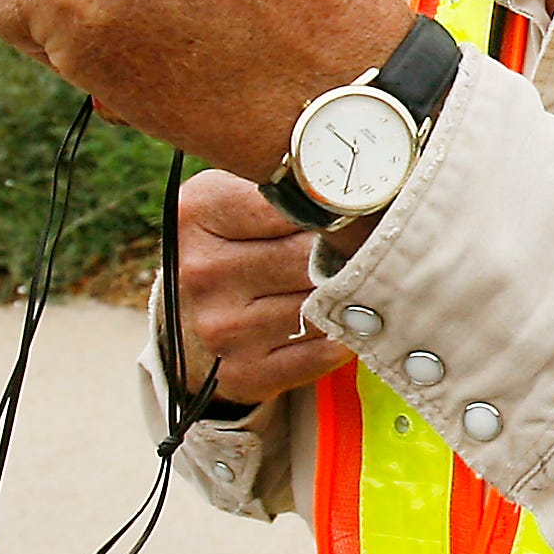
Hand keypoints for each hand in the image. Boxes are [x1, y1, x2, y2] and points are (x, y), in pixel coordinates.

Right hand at [171, 170, 349, 405]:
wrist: (186, 318)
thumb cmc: (228, 242)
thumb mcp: (236, 193)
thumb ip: (287, 181)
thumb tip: (368, 186)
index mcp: (199, 212)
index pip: (293, 202)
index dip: (334, 207)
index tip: (358, 206)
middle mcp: (202, 271)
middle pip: (311, 257)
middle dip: (345, 253)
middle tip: (368, 246)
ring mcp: (221, 327)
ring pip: (323, 305)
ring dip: (347, 296)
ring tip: (349, 282)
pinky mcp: (244, 373)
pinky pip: (323, 351)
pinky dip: (342, 337)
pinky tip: (338, 322)